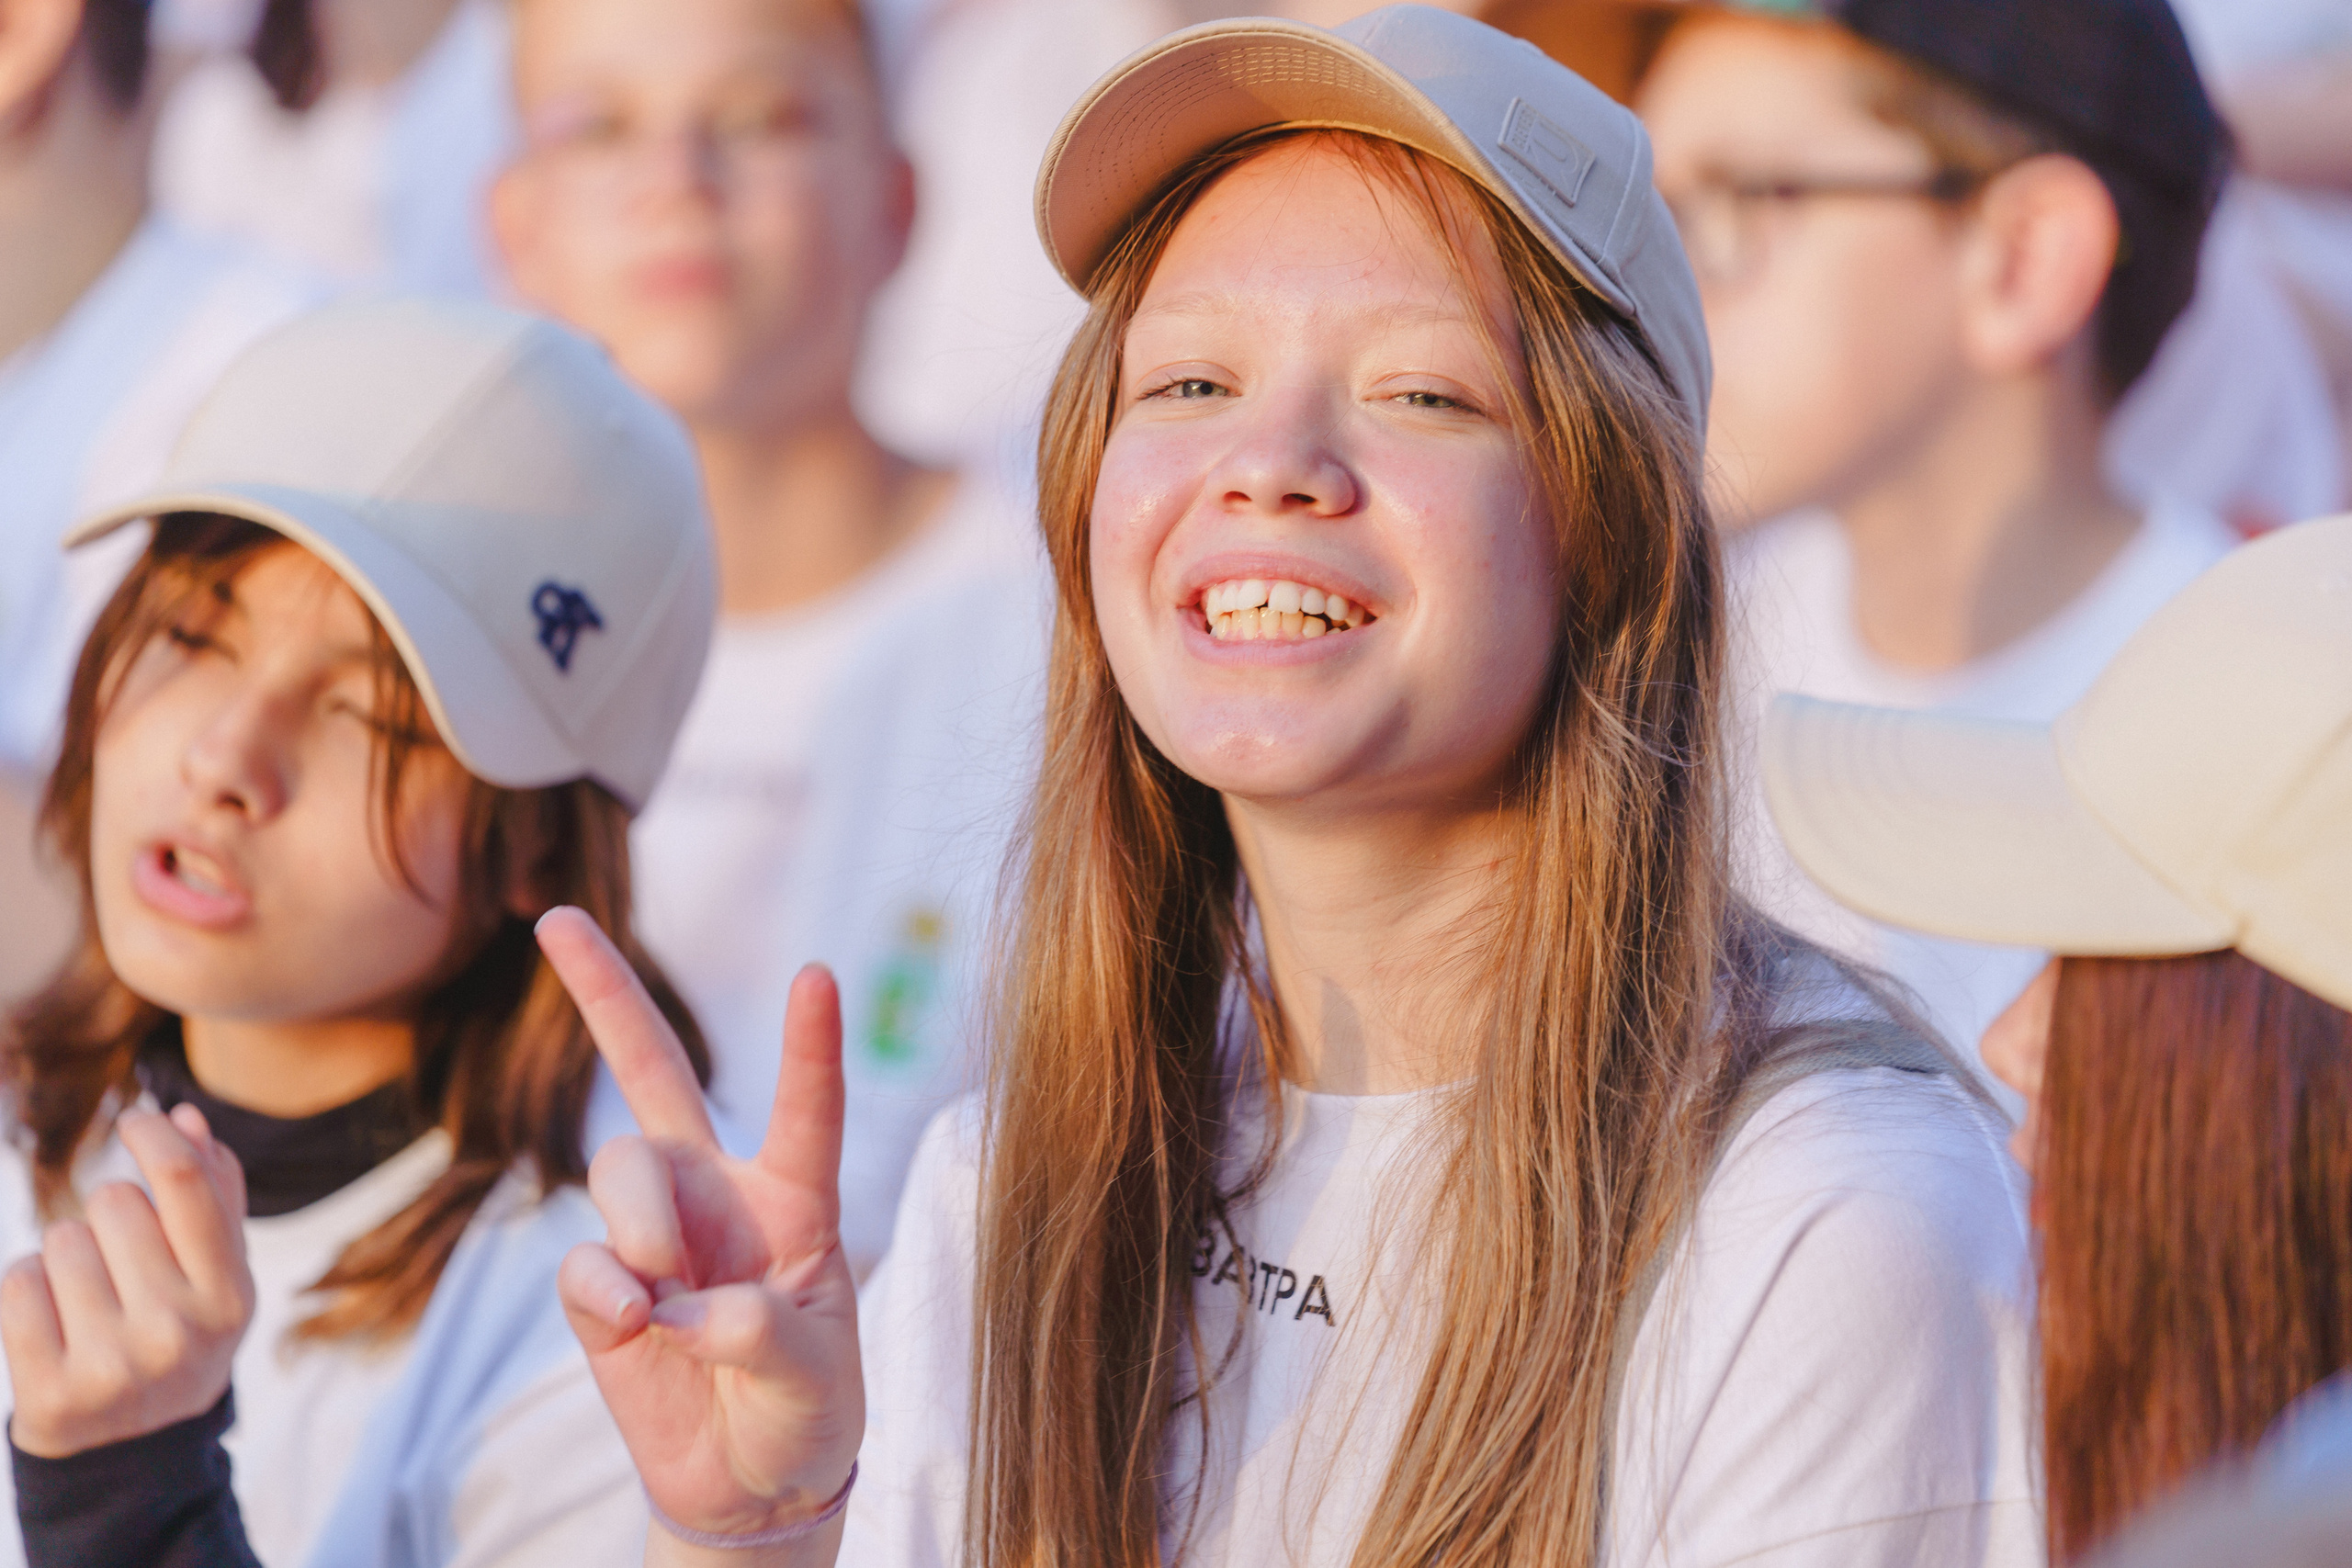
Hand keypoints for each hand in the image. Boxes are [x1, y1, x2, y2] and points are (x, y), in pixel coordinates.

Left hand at [1, 1104, 253, 1457]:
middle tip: (123, 1259)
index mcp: (229, 1297)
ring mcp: (111, 1365)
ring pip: (59, 1240)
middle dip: (110, 1213)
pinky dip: (28, 1287)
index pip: (184, 1183)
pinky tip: (54, 1317)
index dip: (153, 1135)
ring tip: (89, 1295)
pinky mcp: (50, 1391)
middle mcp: (176, 1331)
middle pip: (115, 1203)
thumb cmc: (180, 1333)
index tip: (137, 1120)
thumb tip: (186, 1118)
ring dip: (67, 1253)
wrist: (135, 1450)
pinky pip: (17, 1283)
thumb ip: (214, 1196)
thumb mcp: (219, 1275)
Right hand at [537, 907, 862, 1549]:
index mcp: (796, 1196)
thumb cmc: (803, 1411)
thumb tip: (678, 1303)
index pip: (807, 1108)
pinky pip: (581, 1259)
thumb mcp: (815, 1375)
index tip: (819, 972)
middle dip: (603, 991)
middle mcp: (718, 1193)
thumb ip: (759, 1329)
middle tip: (554, 917)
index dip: (811, 1043)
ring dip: (643, 1225)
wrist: (749, 1485)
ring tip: (668, 1297)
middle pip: (655, 1070)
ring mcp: (652, 1233)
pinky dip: (607, 1295)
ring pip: (618, 1167)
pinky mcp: (599, 1288)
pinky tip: (637, 1331)